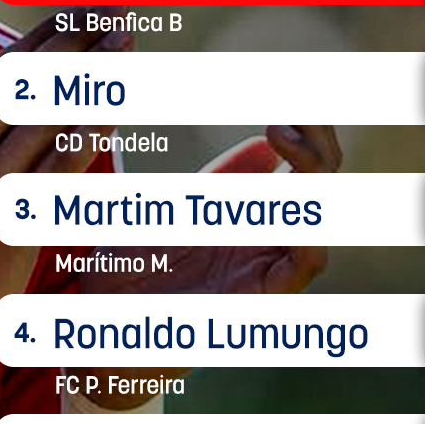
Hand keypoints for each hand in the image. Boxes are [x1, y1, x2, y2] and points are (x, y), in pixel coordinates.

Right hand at [0, 13, 125, 387]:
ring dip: (90, 75)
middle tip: (111, 13)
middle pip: (21, 85)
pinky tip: (115, 108)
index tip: (72, 16)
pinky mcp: (5, 230)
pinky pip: (56, 171)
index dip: (37, 41)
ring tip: (124, 42)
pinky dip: (87, 134)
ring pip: (43, 118)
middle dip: (71, 43)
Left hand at [72, 121, 341, 400]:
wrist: (100, 326)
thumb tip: (264, 144)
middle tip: (290, 110)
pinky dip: (306, 229)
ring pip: (321, 220)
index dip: (309, 131)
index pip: (304, 167)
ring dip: (312, 174)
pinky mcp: (258, 300)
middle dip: (319, 143)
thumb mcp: (173, 208)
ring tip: (284, 133)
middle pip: (324, 188)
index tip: (288, 97)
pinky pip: (305, 264)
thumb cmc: (133, 268)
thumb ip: (220, 181)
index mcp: (252, 217)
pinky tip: (289, 197)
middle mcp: (267, 243)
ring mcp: (266, 271)